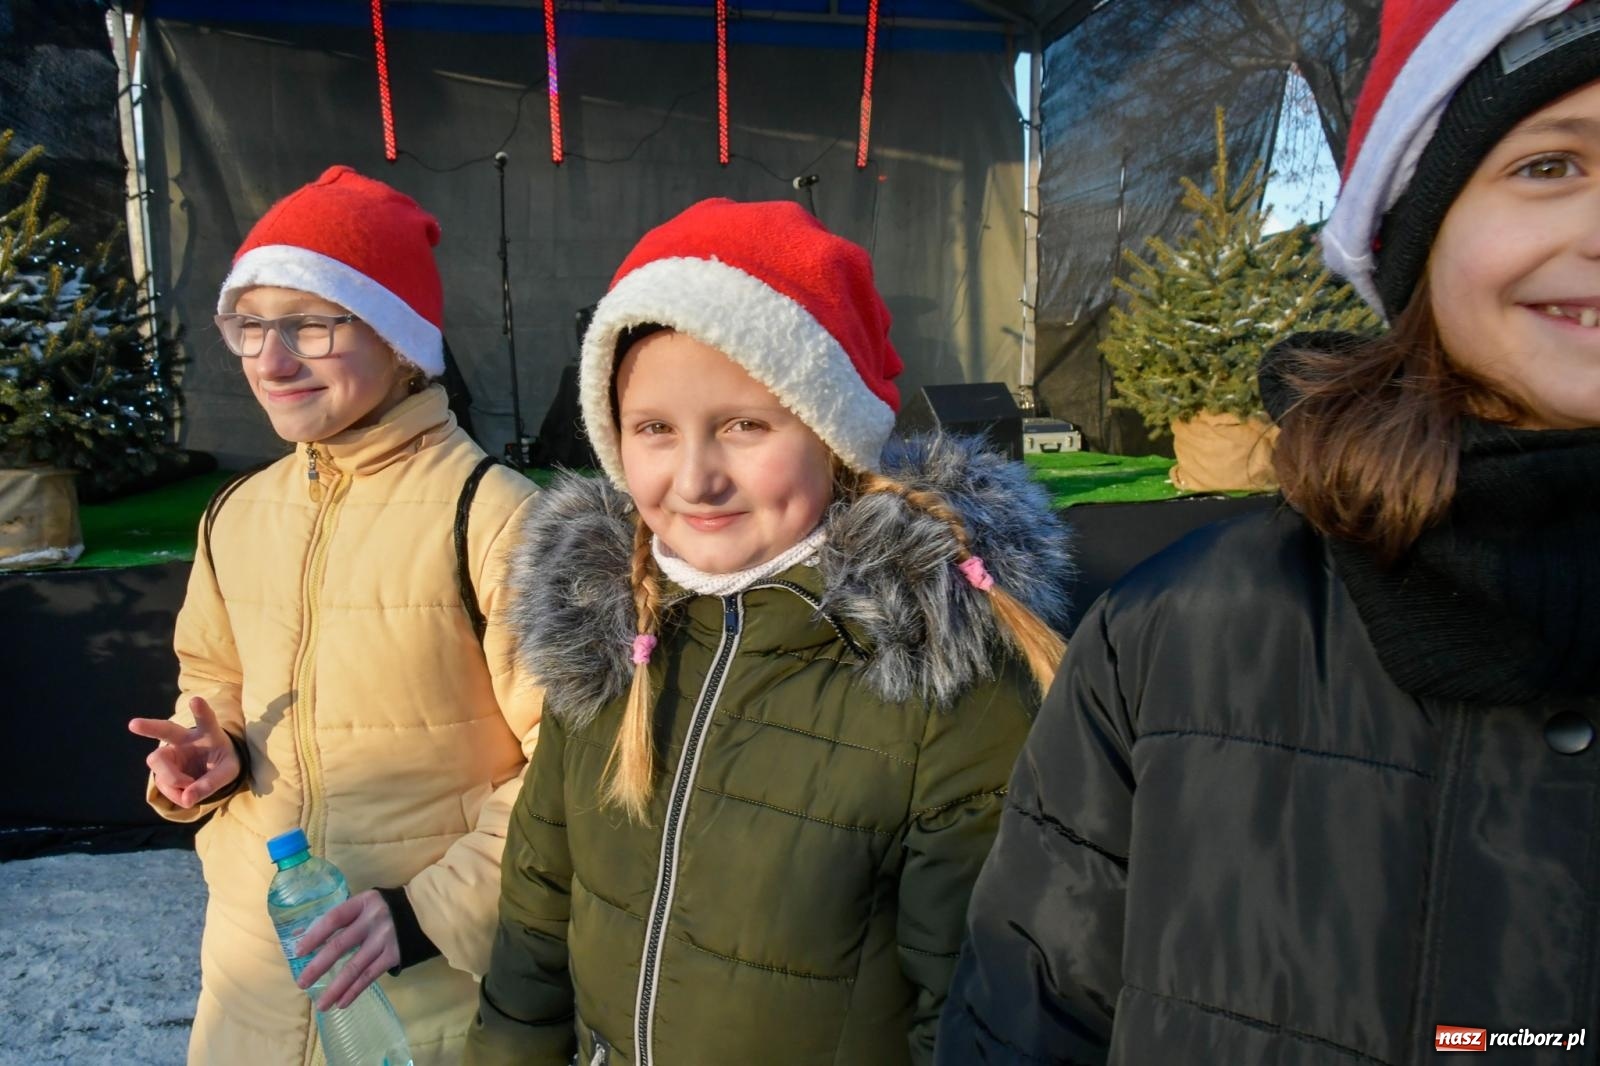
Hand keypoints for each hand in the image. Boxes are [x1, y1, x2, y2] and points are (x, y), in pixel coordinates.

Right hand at [128, 696, 241, 807]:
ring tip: (189, 790)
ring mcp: (171, 753)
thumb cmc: (223, 763)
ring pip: (157, 761)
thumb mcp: (229, 772)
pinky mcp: (163, 768)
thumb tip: (187, 799)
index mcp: (208, 733)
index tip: (196, 700)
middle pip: (165, 730)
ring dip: (171, 779)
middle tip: (133, 724)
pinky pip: (162, 782)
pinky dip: (174, 793)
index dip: (201, 710)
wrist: (215, 770)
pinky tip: (185, 796)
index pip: (205, 719)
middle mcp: (185, 739)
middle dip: (150, 726)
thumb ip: (211, 783)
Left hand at [294, 889, 400, 1010]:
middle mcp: (373, 921)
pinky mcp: (394, 955)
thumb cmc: (386, 909)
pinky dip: (355, 990)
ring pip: (355, 967)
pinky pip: (370, 976)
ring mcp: (385, 939)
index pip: (334, 919)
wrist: (425, 912)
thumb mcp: (363, 905)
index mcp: (363, 903)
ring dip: (336, 987)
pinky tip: (341, 1002)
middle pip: (340, 946)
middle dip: (318, 967)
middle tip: (302, 983)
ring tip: (320, 1005)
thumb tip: (300, 934)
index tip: (298, 952)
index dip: (315, 935)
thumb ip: (338, 918)